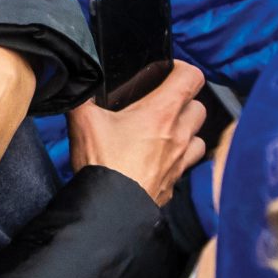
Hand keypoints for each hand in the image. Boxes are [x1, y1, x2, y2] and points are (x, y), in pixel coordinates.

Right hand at [67, 63, 209, 201]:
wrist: (110, 208)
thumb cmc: (103, 164)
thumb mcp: (83, 121)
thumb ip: (82, 98)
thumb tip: (78, 86)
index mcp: (162, 112)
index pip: (192, 77)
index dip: (182, 69)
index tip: (168, 72)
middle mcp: (179, 134)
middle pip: (199, 107)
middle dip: (184, 102)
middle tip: (161, 104)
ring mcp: (180, 161)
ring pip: (199, 136)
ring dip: (187, 131)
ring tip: (165, 132)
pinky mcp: (175, 182)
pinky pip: (187, 164)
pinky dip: (179, 158)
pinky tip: (159, 159)